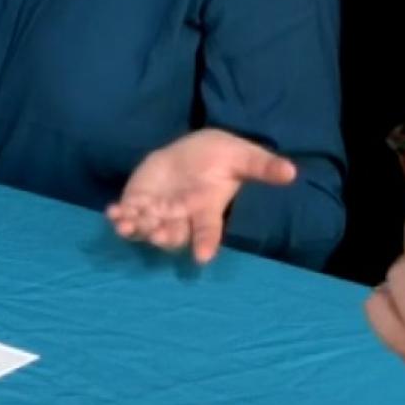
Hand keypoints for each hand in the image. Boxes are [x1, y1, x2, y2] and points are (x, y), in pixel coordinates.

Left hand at [106, 128, 295, 262]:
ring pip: (147, 227)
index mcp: (207, 209)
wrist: (196, 148)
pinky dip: (120, 215)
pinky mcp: (140, 199)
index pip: (208, 231)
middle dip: (164, 236)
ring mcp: (159, 210)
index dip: (206, 243)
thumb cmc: (222, 156)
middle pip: (172, 234)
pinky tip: (113, 213)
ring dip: (137, 228)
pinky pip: (129, 213)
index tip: (203, 257)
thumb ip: (263, 167)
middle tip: (158, 234)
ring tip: (126, 224)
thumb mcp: (244, 157)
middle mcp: (181, 216)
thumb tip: (292, 172)